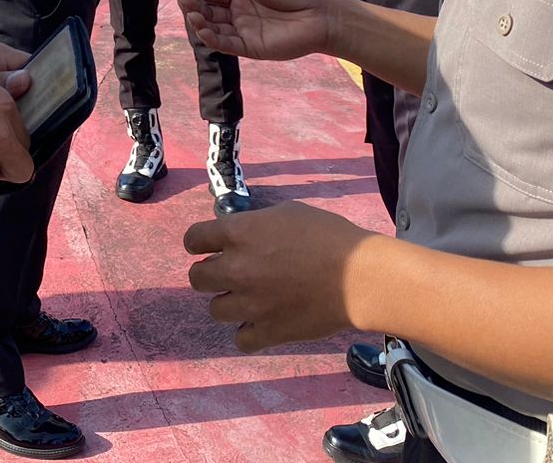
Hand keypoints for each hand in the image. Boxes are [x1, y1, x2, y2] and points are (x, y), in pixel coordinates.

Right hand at [176, 0, 334, 59]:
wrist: (321, 14)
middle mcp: (238, 12)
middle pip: (209, 8)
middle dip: (195, 2)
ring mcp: (242, 30)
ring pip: (213, 27)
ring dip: (199, 20)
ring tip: (191, 11)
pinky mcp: (249, 47)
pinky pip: (225, 44)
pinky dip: (211, 38)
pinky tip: (202, 28)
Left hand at [185, 202, 378, 351]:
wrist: (359, 277)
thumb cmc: (328, 236)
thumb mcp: (287, 213)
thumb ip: (256, 225)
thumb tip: (244, 236)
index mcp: (239, 234)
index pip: (194, 238)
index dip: (199, 242)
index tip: (206, 247)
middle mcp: (236, 269)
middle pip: (197, 278)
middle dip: (210, 274)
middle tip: (230, 274)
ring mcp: (250, 304)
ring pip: (215, 310)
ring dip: (229, 302)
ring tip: (251, 298)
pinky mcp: (268, 332)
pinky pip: (241, 339)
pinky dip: (249, 332)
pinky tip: (262, 322)